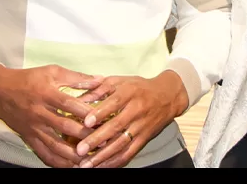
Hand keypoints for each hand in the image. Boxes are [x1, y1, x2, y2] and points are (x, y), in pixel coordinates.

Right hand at [0, 64, 102, 167]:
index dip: (86, 111)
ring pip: (55, 145)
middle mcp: (40, 112)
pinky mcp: (30, 139)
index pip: (69, 104)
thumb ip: (76, 77)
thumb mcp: (52, 71)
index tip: (103, 117)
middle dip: (84, 135)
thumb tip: (100, 80)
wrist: (0, 92)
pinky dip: (58, 163)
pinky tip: (72, 167)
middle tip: (103, 141)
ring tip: (90, 159)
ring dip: (73, 154)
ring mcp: (34, 128)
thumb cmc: (29, 79)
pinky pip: (44, 154)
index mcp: (46, 93)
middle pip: (64, 126)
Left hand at [72, 71, 188, 167]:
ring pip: (122, 143)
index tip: (86, 122)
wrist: (168, 97)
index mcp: (129, 92)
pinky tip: (102, 167)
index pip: (114, 102)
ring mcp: (141, 126)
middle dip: (97, 139)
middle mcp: (136, 110)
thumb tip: (78, 95)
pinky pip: (129, 153)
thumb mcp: (120, 80)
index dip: (100, 112)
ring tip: (87, 164)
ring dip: (103, 156)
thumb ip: (98, 86)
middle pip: (116, 125)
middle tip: (80, 149)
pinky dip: (116, 162)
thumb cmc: (139, 87)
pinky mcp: (144, 139)